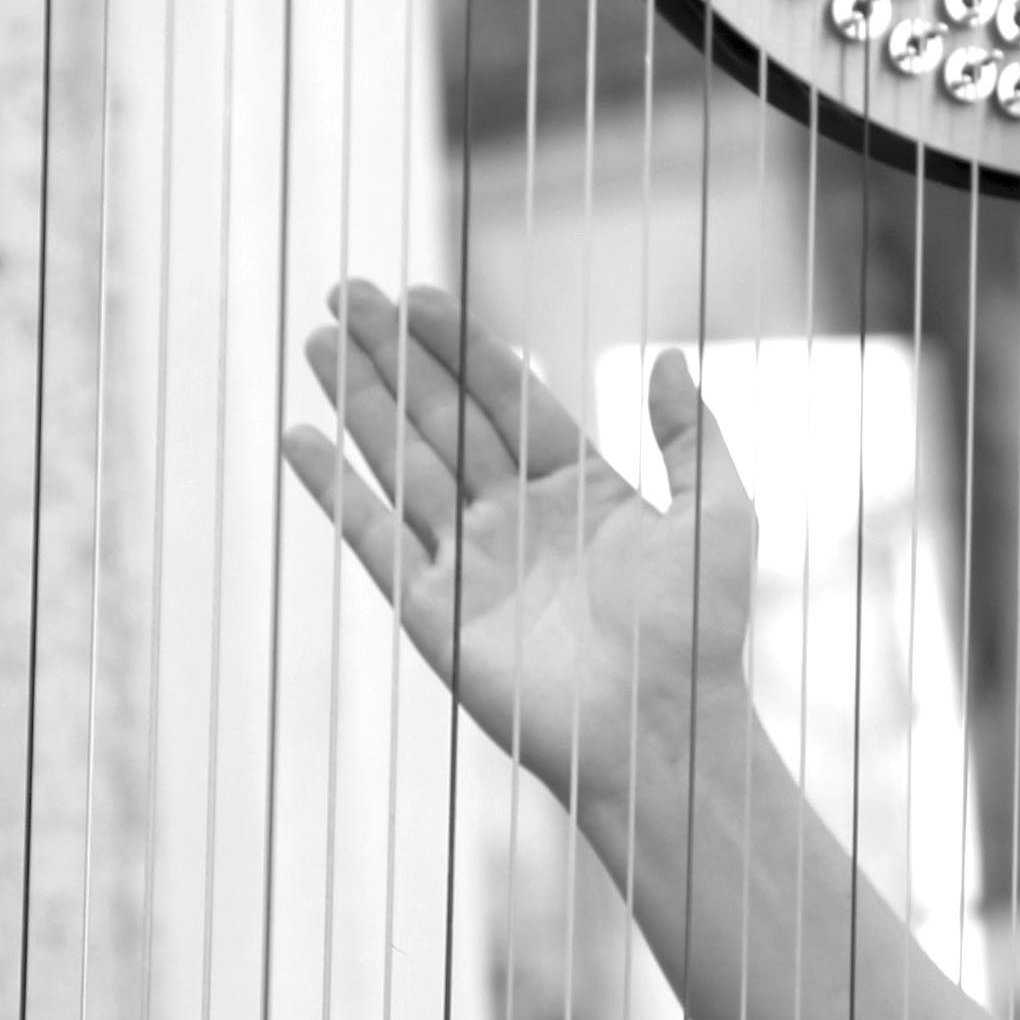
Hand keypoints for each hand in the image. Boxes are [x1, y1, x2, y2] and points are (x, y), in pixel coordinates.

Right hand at [281, 284, 755, 809]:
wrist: (666, 728)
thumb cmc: (704, 630)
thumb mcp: (718, 516)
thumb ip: (692, 436)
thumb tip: (668, 357)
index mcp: (583, 488)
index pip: (510, 398)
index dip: (465, 345)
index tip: (419, 292)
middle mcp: (519, 517)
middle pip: (444, 417)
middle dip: (395, 356)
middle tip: (346, 291)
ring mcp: (473, 561)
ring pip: (403, 461)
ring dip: (359, 400)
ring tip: (316, 338)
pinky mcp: (436, 611)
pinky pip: (375, 538)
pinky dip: (335, 490)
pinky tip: (300, 438)